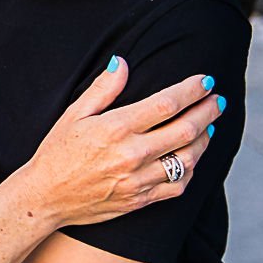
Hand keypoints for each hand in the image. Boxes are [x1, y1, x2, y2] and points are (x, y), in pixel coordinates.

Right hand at [23, 58, 222, 226]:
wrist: (45, 198)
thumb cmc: (56, 153)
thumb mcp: (73, 115)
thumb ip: (103, 89)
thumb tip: (122, 62)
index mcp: (115, 129)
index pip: (166, 103)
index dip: (192, 90)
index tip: (206, 81)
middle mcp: (131, 154)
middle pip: (186, 129)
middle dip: (208, 111)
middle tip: (217, 100)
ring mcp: (138, 180)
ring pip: (188, 158)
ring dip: (204, 139)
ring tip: (208, 126)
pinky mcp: (140, 200)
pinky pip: (178, 186)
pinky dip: (191, 169)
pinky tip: (191, 157)